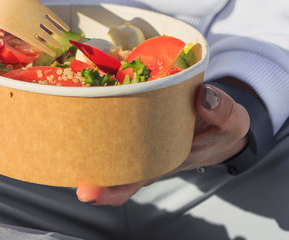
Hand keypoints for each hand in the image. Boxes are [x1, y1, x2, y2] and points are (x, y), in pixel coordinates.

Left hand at [76, 82, 250, 205]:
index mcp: (159, 162)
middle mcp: (138, 152)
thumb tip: (204, 99)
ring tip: (57, 127)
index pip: (130, 182)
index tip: (87, 192)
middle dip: (81, 164)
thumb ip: (223, 113)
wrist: (214, 116)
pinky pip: (106, 115)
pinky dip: (90, 110)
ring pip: (99, 140)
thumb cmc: (219, 126)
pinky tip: (74, 95)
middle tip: (61, 157)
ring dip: (78, 136)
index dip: (108, 190)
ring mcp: (130, 134)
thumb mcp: (231, 122)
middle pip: (104, 163)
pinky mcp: (127, 114)